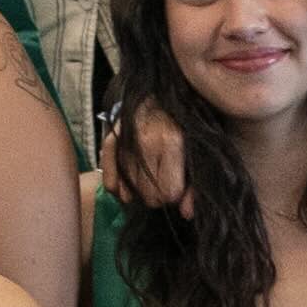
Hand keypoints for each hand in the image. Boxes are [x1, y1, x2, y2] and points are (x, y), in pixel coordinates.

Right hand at [99, 99, 189, 213]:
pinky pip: (109, 183)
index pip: (168, 194)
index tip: (176, 188)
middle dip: (157, 196)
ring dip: (139, 192)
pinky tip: (129, 184)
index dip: (174, 196)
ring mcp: (124, 143)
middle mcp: (145, 142)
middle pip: (149, 197)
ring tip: (148, 179)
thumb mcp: (197, 151)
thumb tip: (187, 214)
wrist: (159, 93)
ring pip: (129, 194)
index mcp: (171, 142)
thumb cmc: (182, 124)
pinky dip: (119, 189)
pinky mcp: (109, 142)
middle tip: (162, 183)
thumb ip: (196, 184)